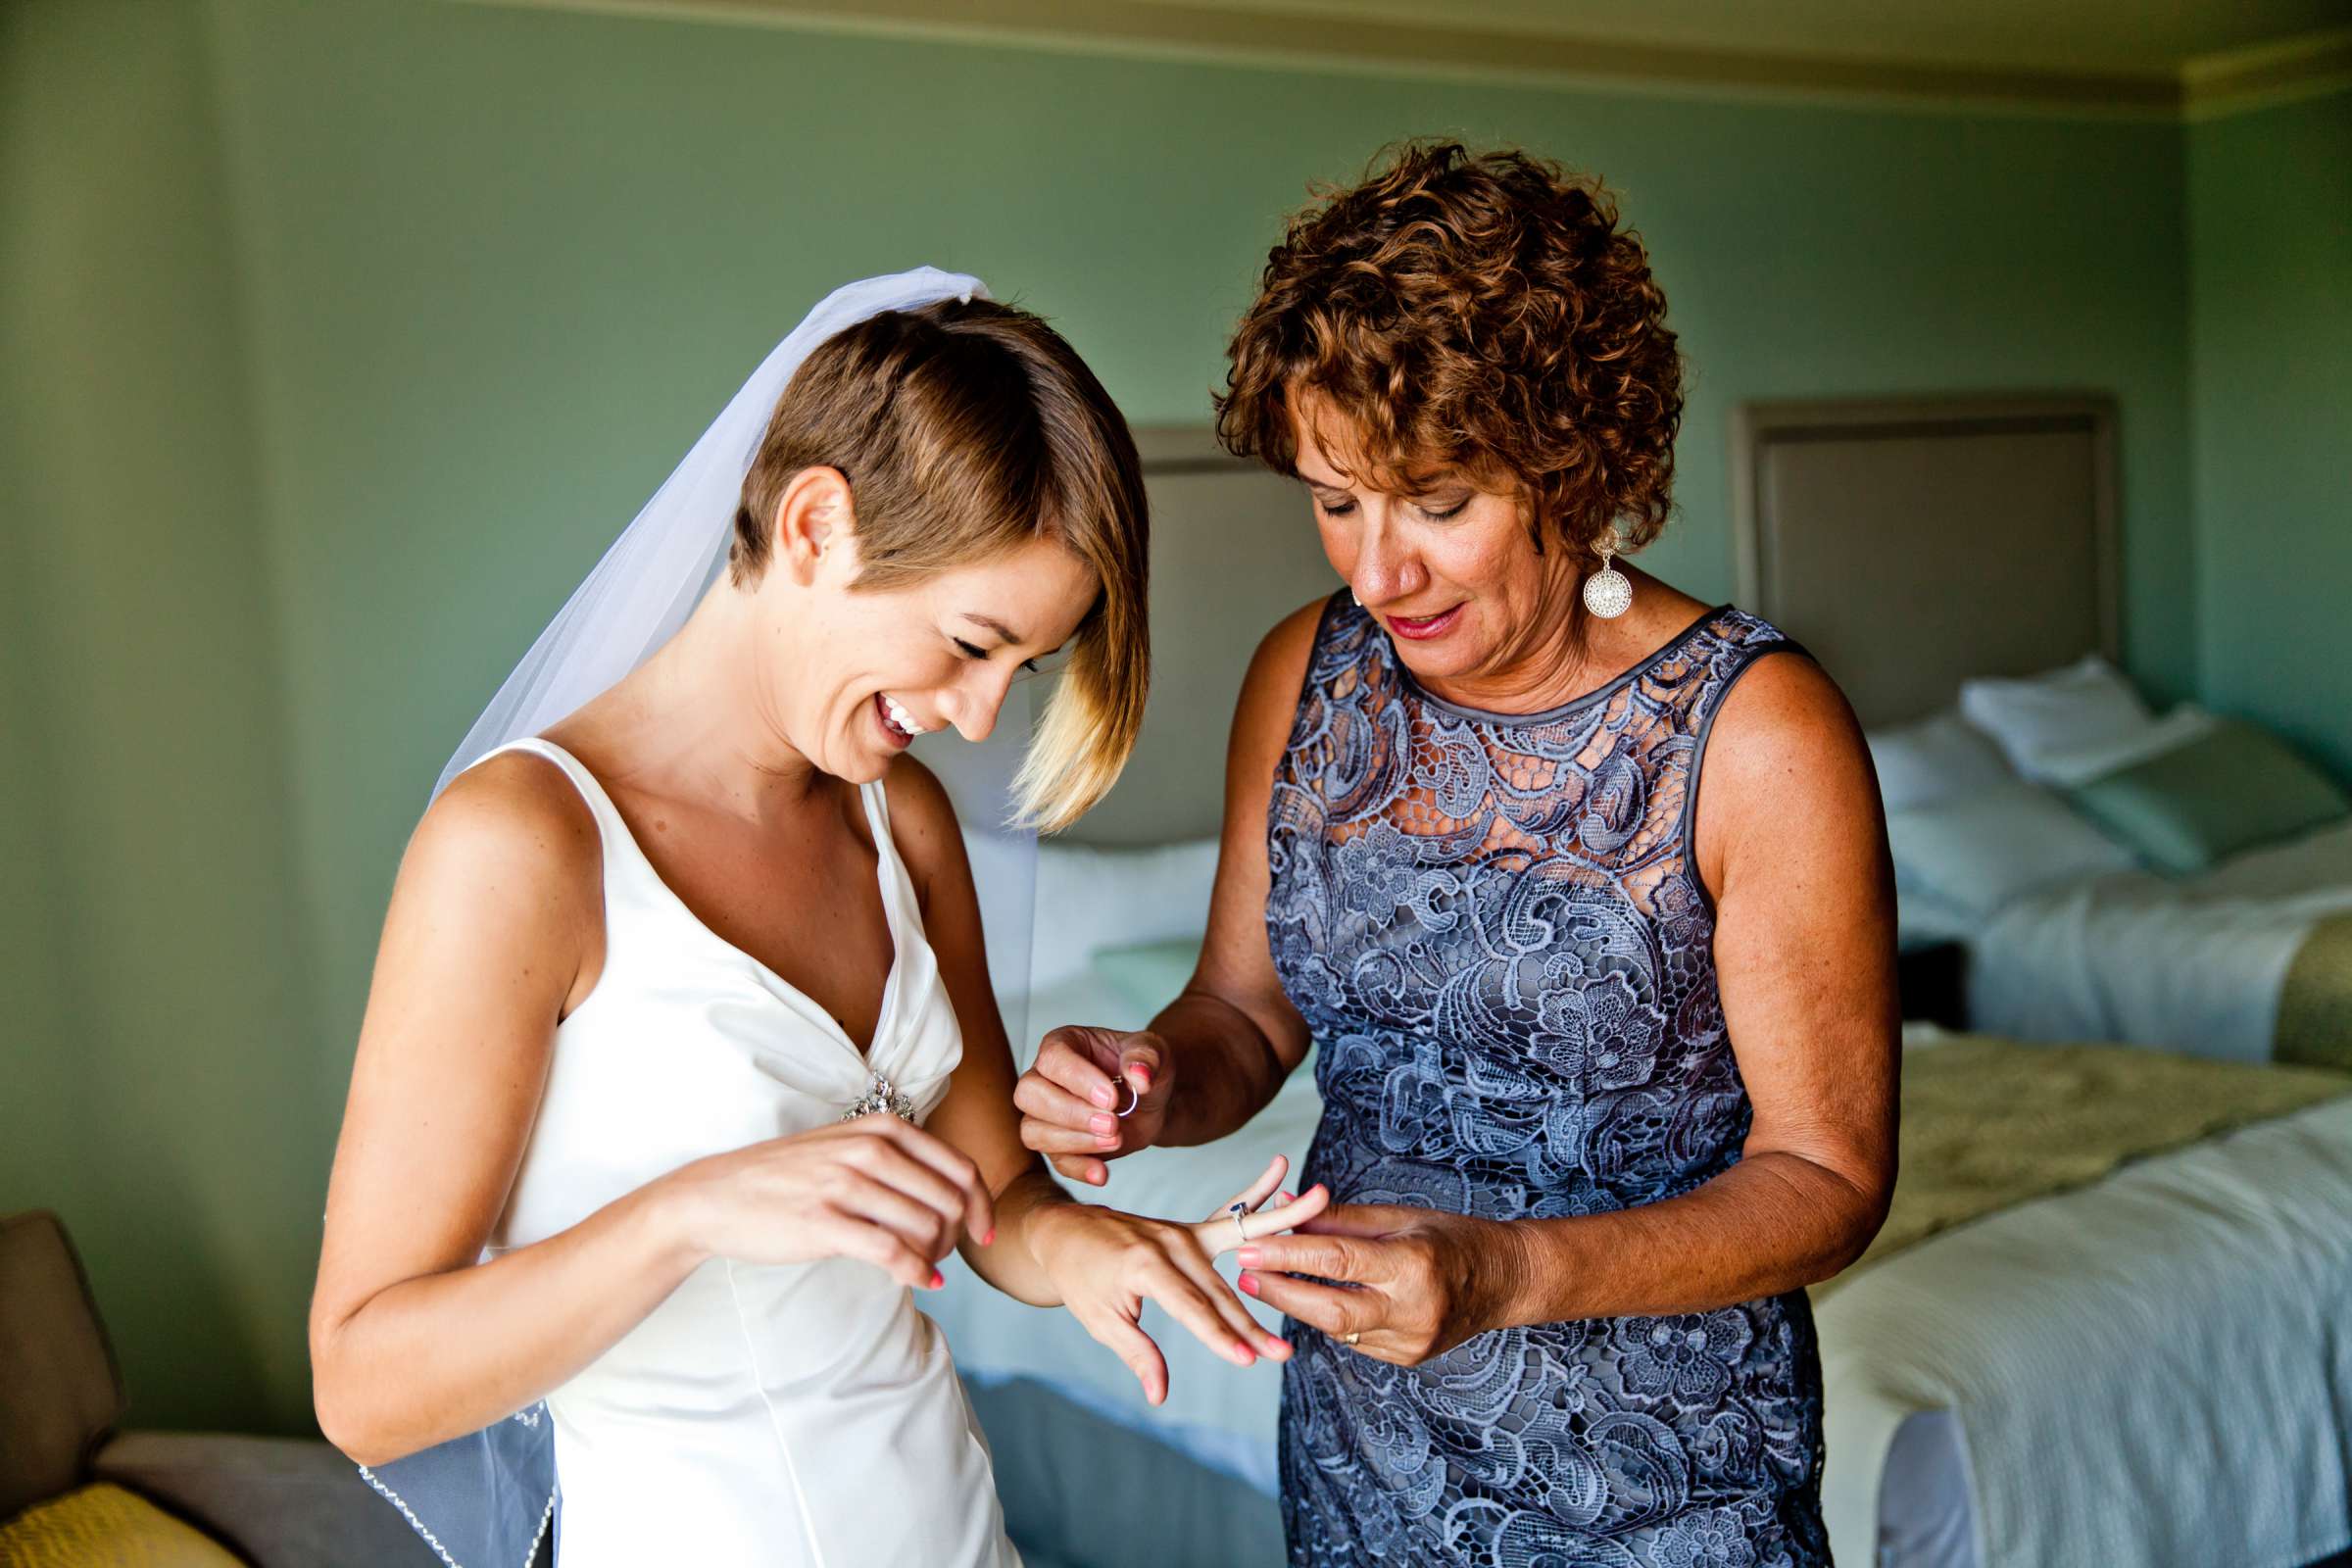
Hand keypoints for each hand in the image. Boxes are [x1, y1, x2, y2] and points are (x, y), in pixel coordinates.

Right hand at [657, 1115, 994, 1292]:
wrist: (715, 1196)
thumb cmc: (786, 1178)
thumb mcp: (845, 1148)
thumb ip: (896, 1162)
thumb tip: (952, 1199)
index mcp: (881, 1129)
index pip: (958, 1167)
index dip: (981, 1205)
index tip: (984, 1234)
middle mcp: (868, 1150)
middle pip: (949, 1200)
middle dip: (958, 1235)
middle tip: (944, 1258)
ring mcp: (845, 1184)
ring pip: (926, 1225)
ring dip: (936, 1256)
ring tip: (923, 1268)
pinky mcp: (824, 1222)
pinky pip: (892, 1251)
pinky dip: (916, 1272)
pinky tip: (920, 1283)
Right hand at [1015, 1025, 1172, 1185]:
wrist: (1153, 1100)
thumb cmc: (1144, 1067)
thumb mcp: (1154, 1050)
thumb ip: (1146, 1056)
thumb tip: (1139, 1076)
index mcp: (1064, 1044)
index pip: (1052, 1059)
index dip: (1078, 1079)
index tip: (1111, 1098)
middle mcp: (1045, 1077)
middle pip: (1029, 1095)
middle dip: (1071, 1114)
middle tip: (1112, 1123)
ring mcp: (1046, 1114)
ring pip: (1033, 1131)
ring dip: (1074, 1142)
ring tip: (1115, 1140)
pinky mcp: (1058, 1145)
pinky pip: (1055, 1161)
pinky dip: (1079, 1169)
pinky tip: (1102, 1172)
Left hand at [1030, 1155, 1327, 1405]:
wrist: (1064, 1230)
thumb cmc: (1079, 1277)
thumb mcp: (1100, 1320)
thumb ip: (1137, 1353)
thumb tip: (1160, 1396)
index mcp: (1145, 1265)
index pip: (1191, 1309)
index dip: (1219, 1337)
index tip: (1247, 1360)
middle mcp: (1171, 1243)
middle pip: (1219, 1291)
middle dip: (1251, 1324)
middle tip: (1284, 1353)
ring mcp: (1184, 1232)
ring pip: (1239, 1250)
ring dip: (1282, 1238)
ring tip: (1321, 1208)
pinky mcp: (1192, 1231)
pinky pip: (1234, 1219)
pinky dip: (1263, 1199)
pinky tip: (1295, 1182)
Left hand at [1234, 1203, 1530, 1365]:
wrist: (1504, 1281)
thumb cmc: (1451, 1236)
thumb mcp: (1398, 1217)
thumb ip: (1339, 1219)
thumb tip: (1285, 1208)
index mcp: (1413, 1266)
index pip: (1337, 1262)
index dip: (1287, 1256)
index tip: (1248, 1248)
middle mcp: (1412, 1310)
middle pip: (1329, 1310)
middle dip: (1281, 1292)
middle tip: (1243, 1274)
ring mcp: (1411, 1342)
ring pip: (1338, 1329)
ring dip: (1299, 1305)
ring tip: (1267, 1283)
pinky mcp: (1407, 1358)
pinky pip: (1355, 1340)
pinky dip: (1330, 1319)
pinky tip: (1311, 1300)